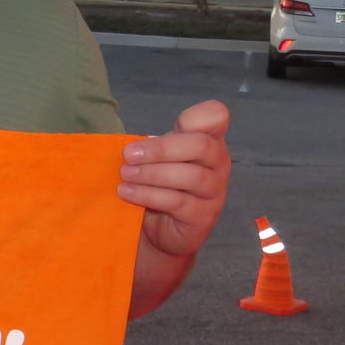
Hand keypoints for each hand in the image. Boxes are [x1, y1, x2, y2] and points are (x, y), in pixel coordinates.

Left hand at [118, 101, 230, 261]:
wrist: (162, 228)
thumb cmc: (162, 184)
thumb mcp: (159, 158)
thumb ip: (155, 144)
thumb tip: (129, 145)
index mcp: (209, 140)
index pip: (216, 116)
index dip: (198, 116)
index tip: (172, 125)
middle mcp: (219, 163)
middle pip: (201, 146)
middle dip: (161, 149)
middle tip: (128, 155)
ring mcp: (215, 192)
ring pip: (190, 176)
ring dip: (151, 174)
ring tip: (125, 175)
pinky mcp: (203, 217)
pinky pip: (178, 202)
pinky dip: (148, 195)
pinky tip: (127, 192)